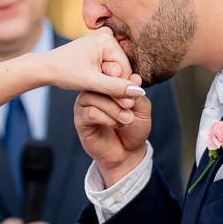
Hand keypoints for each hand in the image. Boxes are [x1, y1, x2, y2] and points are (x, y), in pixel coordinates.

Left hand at [44, 28, 144, 99]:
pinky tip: (90, 75)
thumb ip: (115, 88)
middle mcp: (108, 34)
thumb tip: (139, 93)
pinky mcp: (100, 44)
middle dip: (110, 80)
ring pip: (116, 67)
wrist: (47, 67)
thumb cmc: (65, 73)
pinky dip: (102, 73)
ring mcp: (104, 37)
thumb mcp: (91, 83)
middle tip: (92, 82)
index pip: (126, 69)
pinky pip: (110, 63)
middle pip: (122, 67)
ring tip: (90, 79)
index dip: (115, 84)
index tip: (97, 86)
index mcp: (107, 38)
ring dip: (106, 78)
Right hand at [74, 69, 150, 186]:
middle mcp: (93, 91)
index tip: (135, 91)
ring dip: (114, 108)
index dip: (121, 78)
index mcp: (106, 85)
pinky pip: (90, 113)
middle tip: (131, 106)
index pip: (108, 71)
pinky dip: (107, 118)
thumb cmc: (134, 128)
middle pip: (100, 82)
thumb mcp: (142, 108)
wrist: (128, 152)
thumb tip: (134, 78)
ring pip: (94, 97)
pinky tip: (117, 125)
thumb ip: (136, 93)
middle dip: (119, 94)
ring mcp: (84, 105)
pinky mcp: (80, 120)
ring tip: (127, 119)